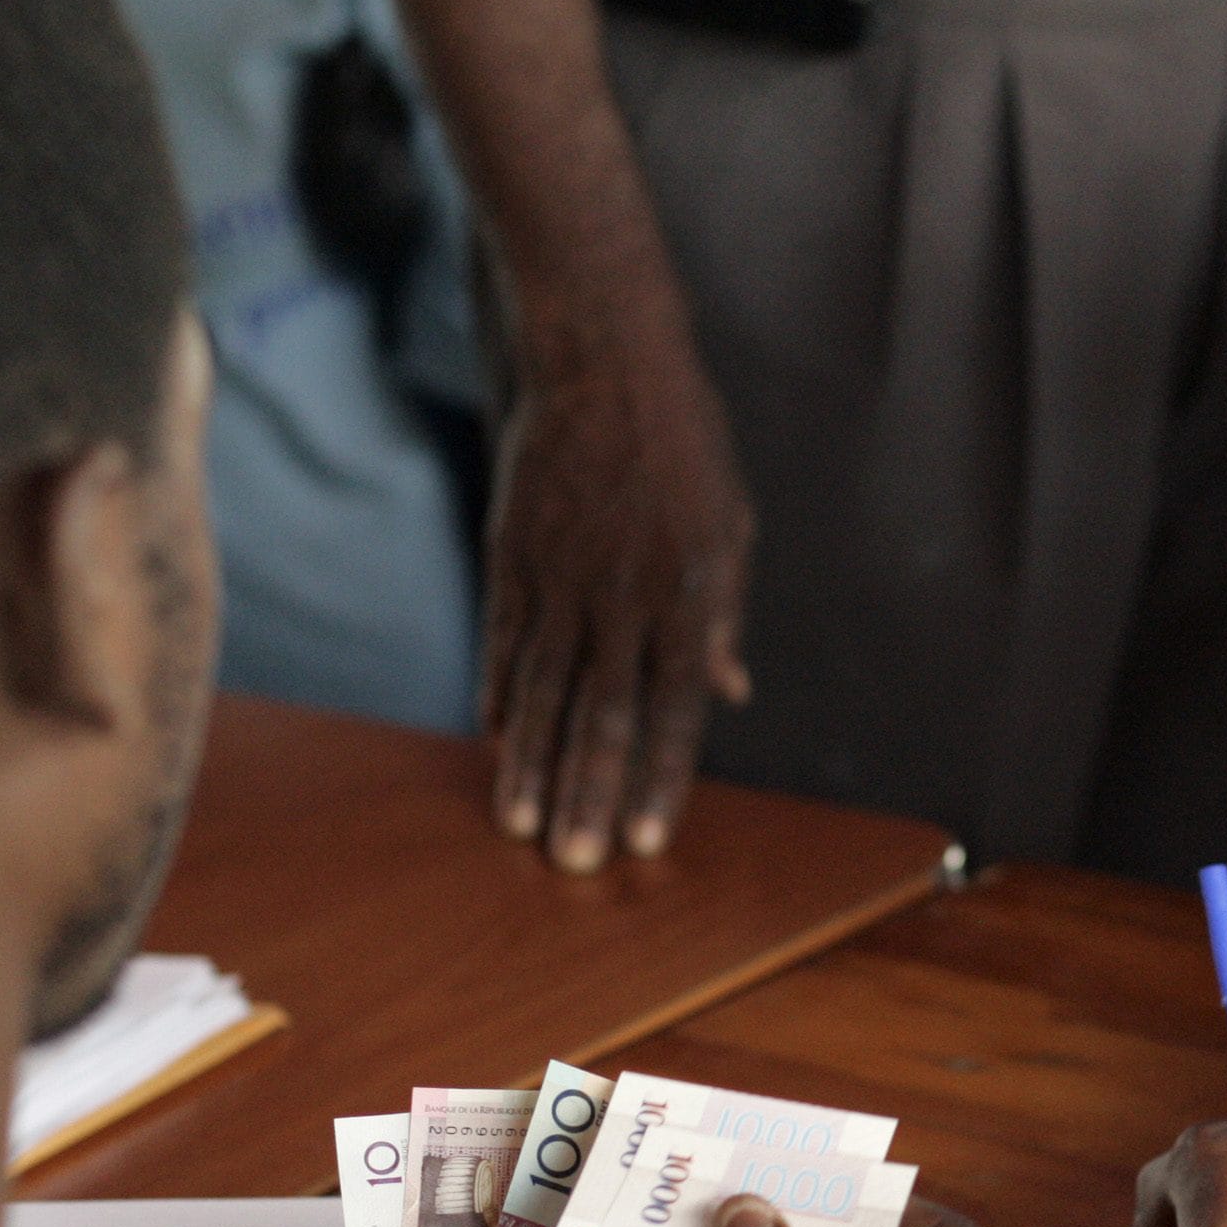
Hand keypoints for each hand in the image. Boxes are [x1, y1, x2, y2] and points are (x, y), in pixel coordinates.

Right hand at [484, 319, 752, 872]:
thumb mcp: (728, 526)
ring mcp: (561, 578)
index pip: (676, 710)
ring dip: (533, 765)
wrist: (605, 360)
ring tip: (520, 828)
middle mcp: (624, 597)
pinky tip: (496, 741)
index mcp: (689, 595)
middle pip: (603, 715)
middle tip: (575, 865)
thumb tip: (730, 692)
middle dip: (589, 795)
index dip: (659, 778)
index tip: (646, 840)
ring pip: (543, 691)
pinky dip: (500, 694)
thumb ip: (725, 615)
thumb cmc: (684, 445)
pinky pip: (505, 640)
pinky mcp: (513, 555)